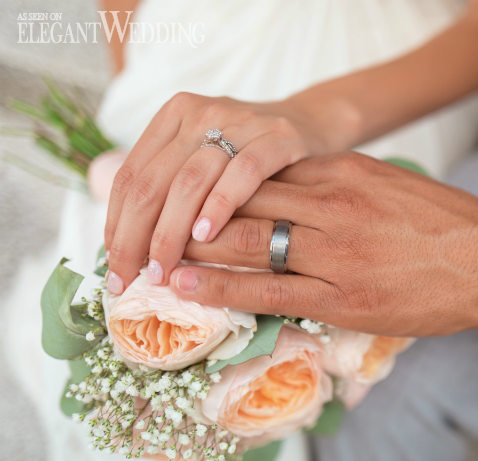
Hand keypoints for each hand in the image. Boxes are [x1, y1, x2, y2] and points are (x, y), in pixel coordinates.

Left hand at [104, 93, 328, 293]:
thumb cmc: (251, 156)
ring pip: (189, 181)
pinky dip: (219, 206)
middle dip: (135, 238)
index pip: (131, 177)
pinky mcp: (277, 137)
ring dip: (170, 232)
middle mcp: (201, 114)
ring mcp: (240, 122)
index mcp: (174, 116)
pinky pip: (242, 174)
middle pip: (153, 182)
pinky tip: (205, 236)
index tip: (114, 267)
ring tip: (163, 269)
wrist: (313, 125)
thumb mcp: (206, 160)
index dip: (116, 225)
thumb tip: (130, 248)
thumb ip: (172, 188)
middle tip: (131, 279)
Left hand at [169, 153, 477, 336]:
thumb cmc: (447, 224)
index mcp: (344, 172)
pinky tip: (186, 285)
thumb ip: (340, 185)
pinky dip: (220, 287)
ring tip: (153, 255)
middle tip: (151, 222)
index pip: (262, 171)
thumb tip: (294, 192)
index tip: (185, 192)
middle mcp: (333, 205)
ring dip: (194, 248)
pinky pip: (269, 290)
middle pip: (243, 200)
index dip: (216, 183)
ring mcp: (337, 252)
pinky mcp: (344, 296)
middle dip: (192, 213)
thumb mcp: (390, 184)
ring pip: (247, 242)